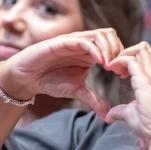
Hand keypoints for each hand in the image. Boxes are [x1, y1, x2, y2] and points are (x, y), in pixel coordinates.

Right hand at [0, 28, 123, 115]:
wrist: (27, 78)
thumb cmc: (50, 80)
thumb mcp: (77, 91)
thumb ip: (93, 100)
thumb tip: (107, 115)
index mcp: (90, 53)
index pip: (113, 45)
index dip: (122, 58)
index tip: (124, 75)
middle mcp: (84, 44)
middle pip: (110, 35)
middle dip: (119, 51)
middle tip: (119, 70)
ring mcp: (73, 41)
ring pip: (100, 34)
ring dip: (109, 48)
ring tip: (110, 66)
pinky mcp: (62, 42)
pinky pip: (83, 40)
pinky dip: (95, 49)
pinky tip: (100, 63)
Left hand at [103, 42, 150, 143]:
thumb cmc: (150, 126)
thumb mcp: (133, 114)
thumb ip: (121, 111)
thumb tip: (110, 115)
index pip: (148, 56)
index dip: (133, 59)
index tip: (121, 73)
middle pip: (144, 48)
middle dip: (127, 52)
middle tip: (115, 67)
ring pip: (139, 49)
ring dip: (123, 55)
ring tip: (112, 67)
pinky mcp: (145, 79)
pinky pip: (130, 60)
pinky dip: (118, 61)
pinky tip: (110, 70)